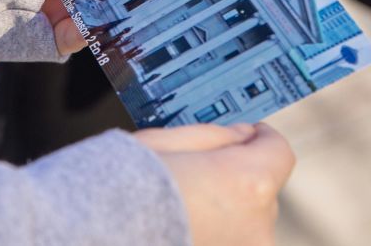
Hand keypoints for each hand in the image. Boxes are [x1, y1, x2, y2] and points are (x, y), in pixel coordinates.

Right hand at [136, 123, 294, 245]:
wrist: (91, 236)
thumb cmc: (123, 188)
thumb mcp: (165, 141)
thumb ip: (215, 136)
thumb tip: (242, 136)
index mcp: (249, 184)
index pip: (279, 152)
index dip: (262, 139)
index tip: (247, 134)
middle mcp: (255, 227)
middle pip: (262, 190)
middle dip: (239, 177)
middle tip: (197, 171)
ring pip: (245, 223)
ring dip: (225, 212)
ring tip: (180, 206)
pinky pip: (228, 242)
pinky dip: (213, 234)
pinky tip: (180, 226)